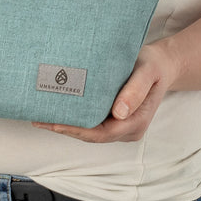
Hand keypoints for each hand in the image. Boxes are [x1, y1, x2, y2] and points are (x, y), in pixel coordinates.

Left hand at [32, 43, 178, 142]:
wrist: (162, 65)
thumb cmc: (154, 66)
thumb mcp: (147, 71)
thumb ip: (135, 90)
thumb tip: (118, 112)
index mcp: (135, 123)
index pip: (101, 132)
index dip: (76, 129)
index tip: (54, 122)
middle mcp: (127, 129)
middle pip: (91, 135)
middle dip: (65, 128)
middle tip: (38, 118)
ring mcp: (120, 125)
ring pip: (89, 131)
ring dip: (67, 124)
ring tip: (41, 114)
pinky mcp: (114, 118)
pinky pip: (92, 121)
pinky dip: (74, 117)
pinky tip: (58, 109)